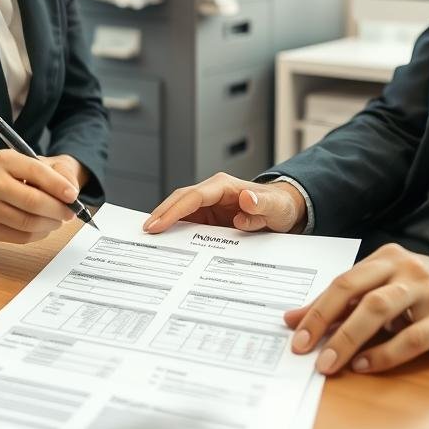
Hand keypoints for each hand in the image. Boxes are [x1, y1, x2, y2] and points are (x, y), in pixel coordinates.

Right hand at [0, 150, 82, 244]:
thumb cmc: (20, 177)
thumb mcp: (42, 164)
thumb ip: (62, 172)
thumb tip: (72, 193)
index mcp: (4, 160)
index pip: (35, 171)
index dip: (58, 185)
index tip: (73, 196)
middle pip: (32, 201)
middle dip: (58, 209)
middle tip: (70, 212)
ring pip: (28, 223)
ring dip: (51, 223)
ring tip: (58, 219)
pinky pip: (21, 237)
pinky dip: (40, 234)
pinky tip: (44, 226)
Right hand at [143, 172, 306, 233]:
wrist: (283, 211)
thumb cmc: (279, 207)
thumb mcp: (276, 207)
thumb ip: (262, 204)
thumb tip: (247, 199)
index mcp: (223, 186)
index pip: (192, 197)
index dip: (173, 210)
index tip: (157, 224)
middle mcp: (212, 192)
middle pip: (180, 201)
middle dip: (161, 214)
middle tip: (145, 232)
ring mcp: (209, 204)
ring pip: (180, 210)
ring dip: (164, 222)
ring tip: (148, 239)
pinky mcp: (209, 216)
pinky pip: (187, 221)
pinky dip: (175, 230)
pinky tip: (164, 241)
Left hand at [285, 244, 428, 374]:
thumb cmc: (424, 289)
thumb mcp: (384, 287)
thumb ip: (342, 303)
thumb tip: (293, 319)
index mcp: (385, 260)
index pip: (342, 282)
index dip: (315, 309)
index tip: (293, 334)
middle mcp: (405, 271)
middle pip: (355, 291)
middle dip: (324, 321)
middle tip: (304, 349)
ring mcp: (427, 294)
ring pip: (379, 310)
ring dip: (349, 338)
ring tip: (329, 363)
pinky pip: (411, 338)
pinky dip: (384, 354)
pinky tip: (364, 366)